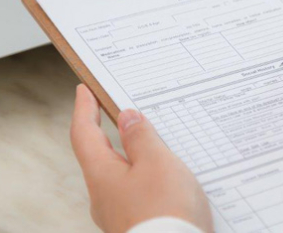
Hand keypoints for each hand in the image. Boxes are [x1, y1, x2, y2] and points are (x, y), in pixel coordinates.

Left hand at [70, 84, 212, 232]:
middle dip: (114, 131)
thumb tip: (127, 117)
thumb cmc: (166, 210)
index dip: (84, 109)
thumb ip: (142, 137)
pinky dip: (150, 176)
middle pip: (103, 154)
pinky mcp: (138, 223)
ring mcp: (120, 212)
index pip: (85, 134)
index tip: (84, 90)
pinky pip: (140, 191)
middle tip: (124, 109)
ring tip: (158, 139)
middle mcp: (105, 196)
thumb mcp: (157, 163)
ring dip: (137, 154)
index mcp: (102, 175)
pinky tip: (170, 175)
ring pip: (125, 174)